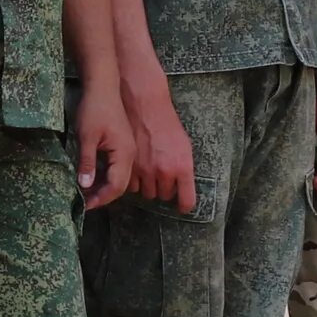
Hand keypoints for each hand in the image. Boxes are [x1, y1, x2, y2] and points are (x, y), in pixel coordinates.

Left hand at [71, 80, 134, 211]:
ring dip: (104, 187)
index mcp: (124, 154)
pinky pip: (117, 168)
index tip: (85, 205)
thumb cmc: (95, 109)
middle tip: (83, 203)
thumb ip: (87, 163)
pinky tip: (91, 177)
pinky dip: (105, 176)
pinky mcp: (123, 145)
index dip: (101, 198)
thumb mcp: (86, 137)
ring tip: (85, 193)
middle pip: (121, 185)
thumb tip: (85, 186)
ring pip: (120, 177)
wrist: (103, 86)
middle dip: (103, 196)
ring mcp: (128, 150)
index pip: (116, 186)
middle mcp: (130, 154)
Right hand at [123, 70, 196, 211]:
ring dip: (148, 186)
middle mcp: (164, 172)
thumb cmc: (168, 126)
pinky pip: (132, 185)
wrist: (146, 109)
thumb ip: (184, 169)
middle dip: (164, 189)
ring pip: (147, 193)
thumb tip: (183, 188)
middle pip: (164, 196)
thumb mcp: (185, 146)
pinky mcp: (129, 168)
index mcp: (182, 167)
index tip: (183, 207)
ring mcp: (145, 171)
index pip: (186, 200)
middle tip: (163, 177)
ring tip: (150, 171)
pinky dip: (135, 181)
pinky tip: (138, 168)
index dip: (184, 205)